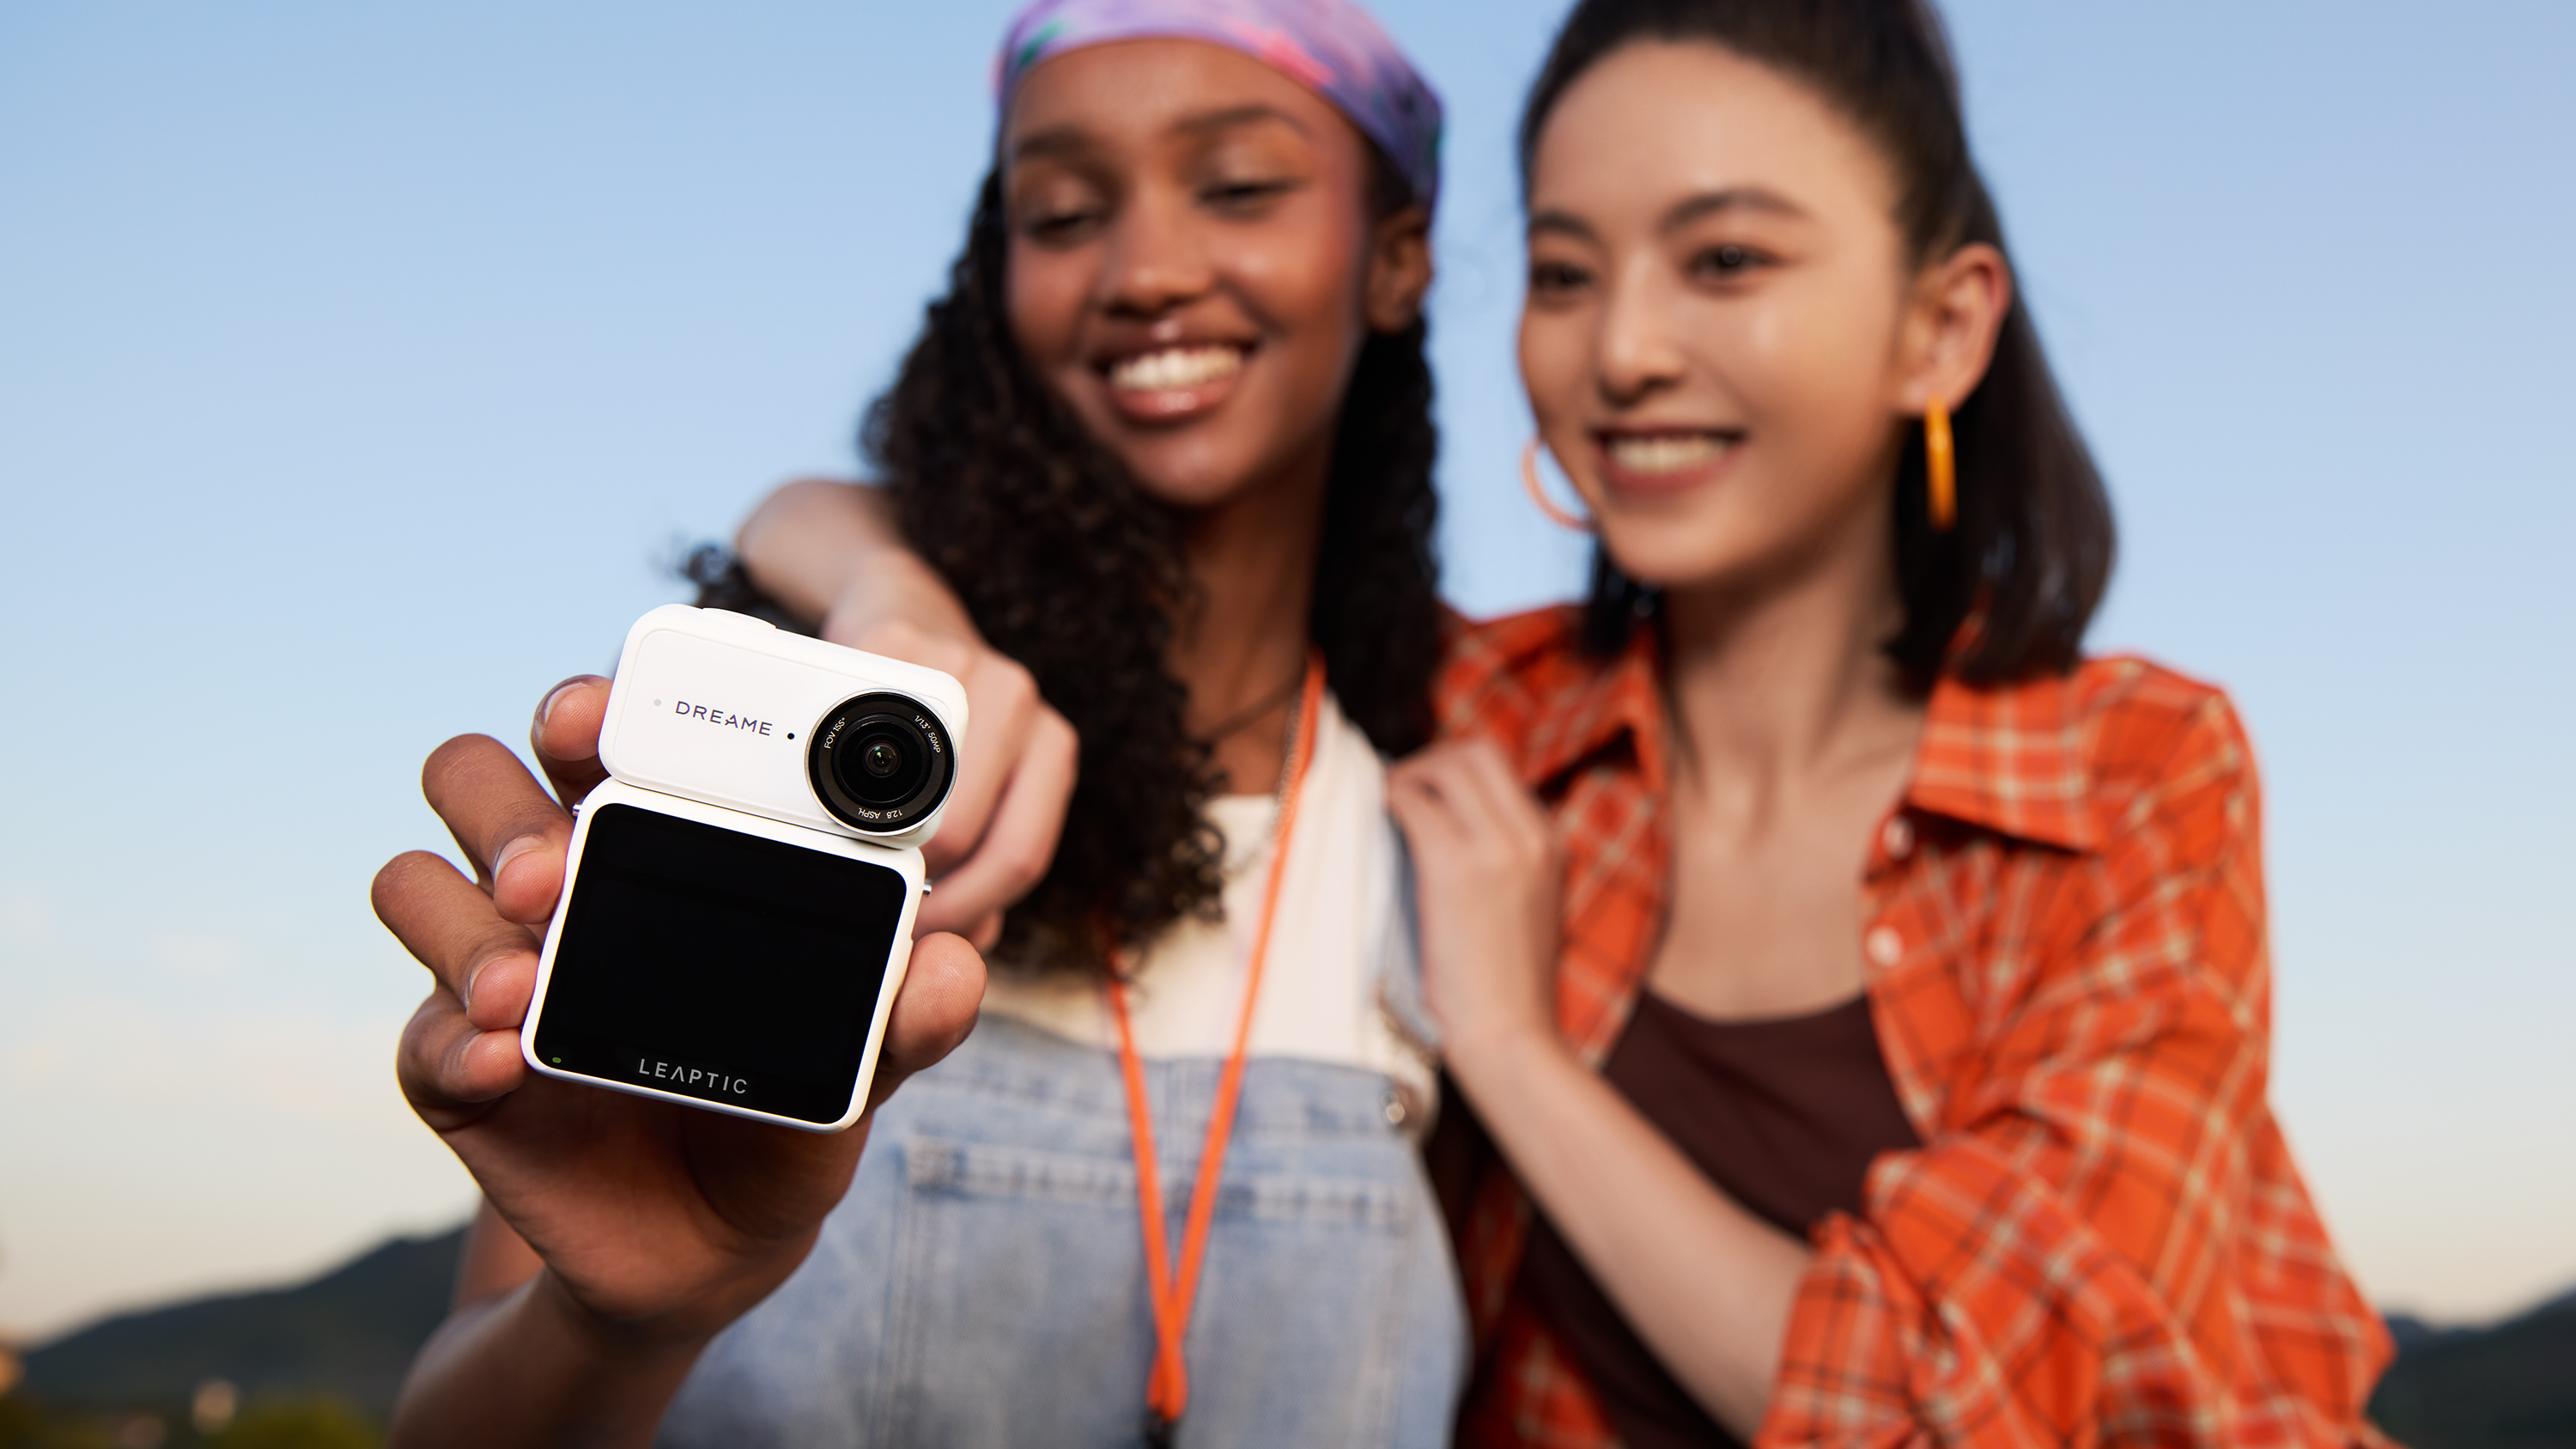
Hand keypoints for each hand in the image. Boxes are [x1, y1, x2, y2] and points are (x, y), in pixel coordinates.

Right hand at [370, 676, 984, 1346]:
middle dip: (499, 802)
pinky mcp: (460, 1068)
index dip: (584, 707)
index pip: (599, 741)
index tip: (596, 716)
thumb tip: (954, 963)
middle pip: (475, 778)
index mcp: (655, 846)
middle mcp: (562, 885)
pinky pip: (418, 1034)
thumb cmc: (787, 1113)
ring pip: (415, 881)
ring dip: (460, 920)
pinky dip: (452, 1040)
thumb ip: (910, 1013)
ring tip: (528, 980)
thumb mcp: (867, 1062)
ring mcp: (499, 969)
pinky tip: (507, 1061)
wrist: (723, 1245)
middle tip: (556, 868)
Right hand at [820, 584, 1077, 951]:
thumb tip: (970, 941)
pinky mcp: (896, 643)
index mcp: (1049, 748)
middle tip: (880, 906)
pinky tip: (825, 797)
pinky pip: (860, 738)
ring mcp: (963, 665)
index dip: (968, 912)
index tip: (922, 937)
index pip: (1022, 856)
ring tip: (859, 863)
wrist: (898, 616)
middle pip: (970, 833)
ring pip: (918, 795)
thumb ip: (981, 868)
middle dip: (918, 888)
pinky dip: (835, 783)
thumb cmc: (931, 731)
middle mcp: (1020, 703)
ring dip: (881, 845)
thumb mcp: (976, 793)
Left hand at [1385, 738, 1564, 1068]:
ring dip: (1406, 776)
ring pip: (1445, 764)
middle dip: (1429, 759)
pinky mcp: (1457, 866)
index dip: (1450, 769)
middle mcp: (1532, 834)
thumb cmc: (1504, 988)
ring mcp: (1499, 846)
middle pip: (1476, 750)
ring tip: (1385, 809)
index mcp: (1551, 843)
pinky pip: (1413, 801)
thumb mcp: (1525, 909)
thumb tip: (1443, 827)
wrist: (1511, 1038)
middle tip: (1398, 792)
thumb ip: (1502, 862)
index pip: (1499, 767)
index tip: (1420, 791)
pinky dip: (1389, 800)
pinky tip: (1376, 823)